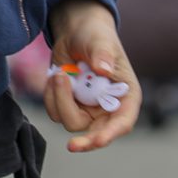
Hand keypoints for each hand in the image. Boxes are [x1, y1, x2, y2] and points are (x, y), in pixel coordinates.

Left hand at [43, 0, 140, 151]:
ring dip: (60, 99)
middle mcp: (108, 108)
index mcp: (126, 96)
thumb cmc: (95, 35)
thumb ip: (102, 54)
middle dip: (85, 142)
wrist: (75, 32)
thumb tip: (103, 70)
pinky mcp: (68, 105)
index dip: (112, 134)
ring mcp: (87, 109)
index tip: (98, 141)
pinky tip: (56, 75)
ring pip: (70, 121)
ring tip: (60, 73)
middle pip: (97, 134)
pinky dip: (51, 95)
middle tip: (72, 146)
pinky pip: (55, 111)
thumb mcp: (101, 40)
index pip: (123, 122)